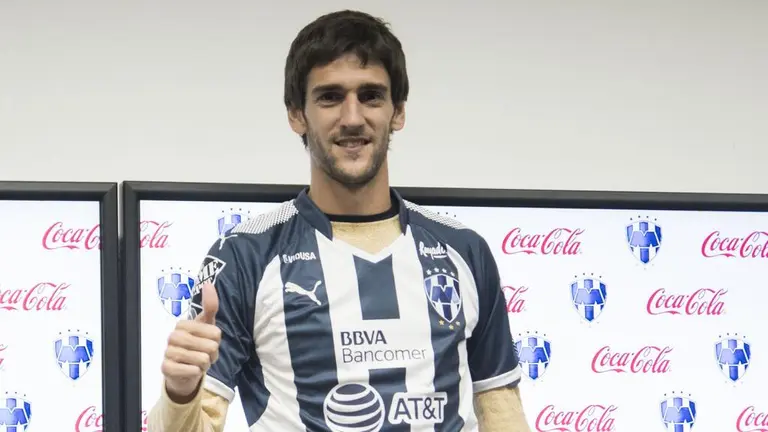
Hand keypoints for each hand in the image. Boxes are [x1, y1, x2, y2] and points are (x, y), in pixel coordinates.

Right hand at [162, 282, 221, 402]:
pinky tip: (190, 370)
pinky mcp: (166, 368)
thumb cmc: (197, 345)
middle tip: (203, 355)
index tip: (207, 342)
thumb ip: (210, 306)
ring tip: (197, 363)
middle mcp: (173, 336)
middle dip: (212, 354)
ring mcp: (168, 352)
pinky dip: (196, 372)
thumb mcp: (207, 325)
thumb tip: (208, 283)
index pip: (215, 333)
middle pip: (210, 346)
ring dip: (204, 364)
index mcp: (183, 324)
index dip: (216, 342)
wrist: (184, 371)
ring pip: (202, 359)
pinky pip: (192, 370)